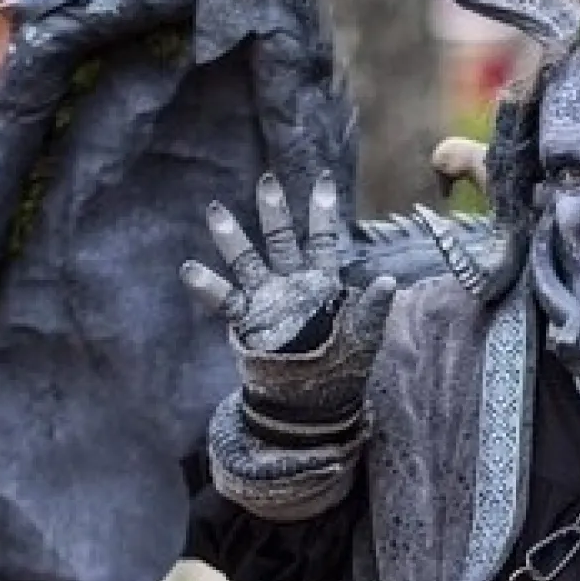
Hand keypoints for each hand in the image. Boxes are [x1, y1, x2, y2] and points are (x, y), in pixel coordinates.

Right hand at [181, 171, 396, 427]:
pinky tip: (191, 269)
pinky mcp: (247, 322)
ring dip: (232, 239)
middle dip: (273, 212)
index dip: (322, 211)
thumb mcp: (365, 336)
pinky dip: (208, 287)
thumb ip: (374, 309)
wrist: (314, 400)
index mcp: (322, 282)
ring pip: (248, 262)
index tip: (322, 180)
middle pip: (280, 241)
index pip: (323, 239)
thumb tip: (388, 281)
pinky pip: (225, 301)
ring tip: (216, 212)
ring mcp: (266, 300)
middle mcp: (291, 283)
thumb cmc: (343, 365)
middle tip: (266, 181)